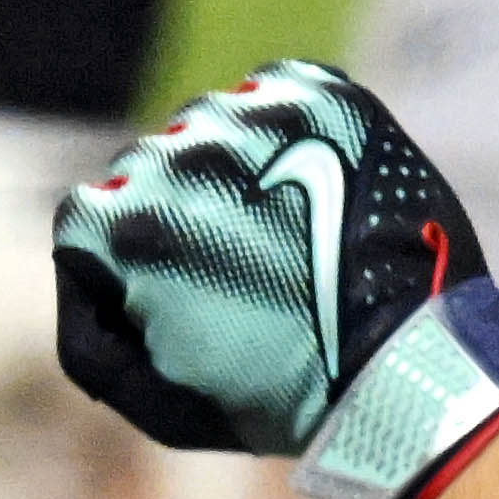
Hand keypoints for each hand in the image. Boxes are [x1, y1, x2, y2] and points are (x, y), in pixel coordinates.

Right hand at [54, 63, 498, 498]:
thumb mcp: (163, 406)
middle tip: (245, 283)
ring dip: (233, 178)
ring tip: (289, 242)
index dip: (124, 278)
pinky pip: (276, 101)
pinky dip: (288, 140)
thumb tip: (90, 284)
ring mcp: (246, 112)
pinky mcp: (318, 93)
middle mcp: (172, 150)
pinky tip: (317, 196)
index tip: (176, 314)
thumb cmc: (284, 399)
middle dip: (181, 225)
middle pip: (148, 174)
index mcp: (116, 221)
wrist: (412, 365)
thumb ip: (94, 344)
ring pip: (211, 133)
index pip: (86, 228)